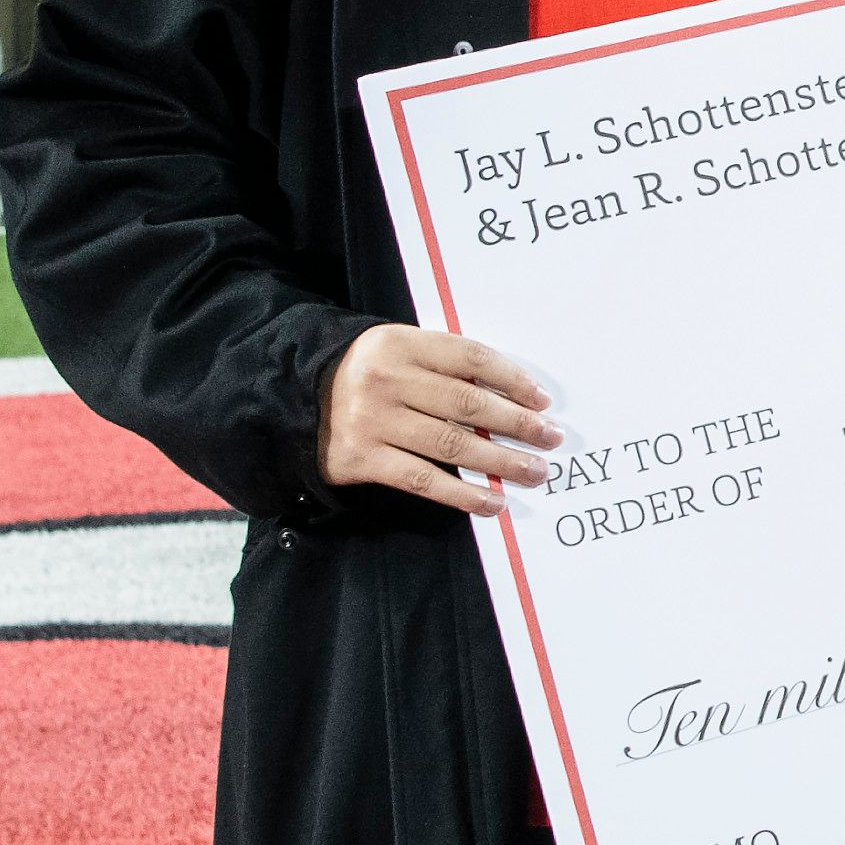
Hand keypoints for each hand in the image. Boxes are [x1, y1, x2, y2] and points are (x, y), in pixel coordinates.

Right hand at [321, 323, 555, 514]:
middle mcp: (387, 379)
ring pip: (453, 445)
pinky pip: (424, 481)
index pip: (470, 358)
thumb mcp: (395, 351)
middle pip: (468, 404)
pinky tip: (494, 502)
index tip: (543, 400)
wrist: (292, 402)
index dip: (512, 379)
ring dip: (502, 461)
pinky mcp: (363, 459)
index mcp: (400, 343)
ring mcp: (373, 421)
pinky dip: (464, 494)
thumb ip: (442, 364)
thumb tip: (511, 395)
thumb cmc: (361, 375)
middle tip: (552, 438)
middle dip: (518, 424)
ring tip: (535, 471)